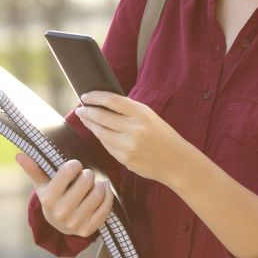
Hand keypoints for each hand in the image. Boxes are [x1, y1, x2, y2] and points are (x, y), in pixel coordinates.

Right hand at [15, 154, 113, 236]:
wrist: (59, 224)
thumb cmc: (53, 196)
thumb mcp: (43, 183)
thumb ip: (33, 169)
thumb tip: (19, 155)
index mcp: (48, 198)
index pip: (68, 171)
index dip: (75, 165)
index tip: (75, 166)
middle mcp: (61, 212)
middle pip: (86, 181)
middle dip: (88, 174)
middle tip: (86, 176)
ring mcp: (75, 223)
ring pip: (98, 193)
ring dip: (99, 185)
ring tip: (93, 185)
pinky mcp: (89, 230)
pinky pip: (107, 207)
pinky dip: (108, 195)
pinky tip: (103, 191)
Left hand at [74, 91, 196, 187]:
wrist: (176, 161)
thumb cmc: (163, 136)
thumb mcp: (150, 117)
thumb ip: (129, 111)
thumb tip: (105, 104)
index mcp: (141, 113)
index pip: (112, 100)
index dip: (95, 97)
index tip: (85, 96)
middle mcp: (134, 128)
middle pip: (102, 117)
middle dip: (88, 112)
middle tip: (80, 109)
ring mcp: (128, 145)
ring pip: (101, 133)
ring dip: (91, 125)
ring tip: (86, 119)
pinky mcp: (125, 159)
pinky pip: (107, 146)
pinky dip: (101, 138)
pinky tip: (99, 133)